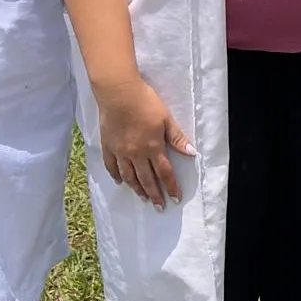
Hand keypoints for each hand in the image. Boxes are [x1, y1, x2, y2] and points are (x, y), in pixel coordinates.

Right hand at [92, 74, 187, 206]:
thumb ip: (177, 138)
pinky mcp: (108, 146)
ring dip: (137, 189)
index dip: (171, 187)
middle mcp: (136, 154)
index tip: (175, 199)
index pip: (164, 172)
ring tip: (143, 198)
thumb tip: (192, 153)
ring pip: (129, 176)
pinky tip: (120, 182)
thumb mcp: (166, 119)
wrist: (118, 93)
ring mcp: (120, 151)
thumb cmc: (145, 102)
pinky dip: (116, 176)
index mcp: (153, 147)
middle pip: (147, 179)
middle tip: (159, 206)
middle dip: (154, 194)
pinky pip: (112, 166)